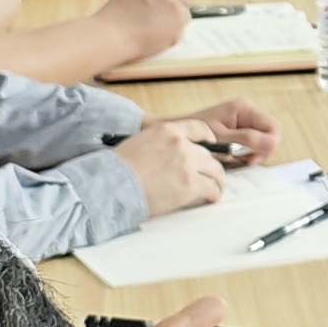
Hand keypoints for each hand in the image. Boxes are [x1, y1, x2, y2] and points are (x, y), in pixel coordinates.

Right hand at [100, 0, 193, 59]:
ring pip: (185, 11)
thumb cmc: (115, 17)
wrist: (112, 33)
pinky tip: (158, 35)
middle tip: (164, 18)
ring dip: (176, 20)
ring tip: (156, 28)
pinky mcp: (179, 19)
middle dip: (177, 5)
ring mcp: (174, 1)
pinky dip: (175, 33)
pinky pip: (184, 27)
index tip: (168, 1)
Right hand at [114, 121, 230, 213]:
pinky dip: (214, 194)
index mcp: (167, 130)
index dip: (210, 139)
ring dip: (216, 181)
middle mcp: (181, 144)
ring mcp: (187, 164)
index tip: (212, 147)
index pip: (200, 128)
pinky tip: (210, 198)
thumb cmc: (117, 168)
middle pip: (209, 154)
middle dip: (211, 167)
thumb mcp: (140, 142)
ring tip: (214, 189)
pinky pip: (212, 188)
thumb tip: (170, 156)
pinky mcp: (190, 184)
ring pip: (216, 171)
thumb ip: (160, 144)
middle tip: (211, 176)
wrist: (111, 184)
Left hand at [178, 96, 281, 163]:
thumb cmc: (195, 136)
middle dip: (259, 151)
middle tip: (241, 159)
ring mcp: (244, 121)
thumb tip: (273, 142)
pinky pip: (252, 145)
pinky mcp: (239, 131)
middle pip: (270, 135)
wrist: (177, 138)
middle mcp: (247, 112)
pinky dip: (244, 154)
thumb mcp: (222, 139)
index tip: (251, 157)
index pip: (273, 128)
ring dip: (251, 154)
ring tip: (232, 157)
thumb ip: (248, 140)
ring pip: (262, 142)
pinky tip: (231, 156)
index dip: (268, 145)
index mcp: (244, 108)